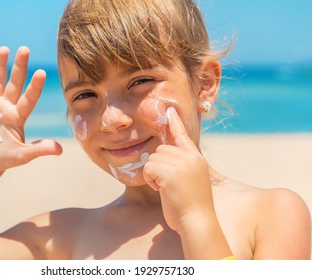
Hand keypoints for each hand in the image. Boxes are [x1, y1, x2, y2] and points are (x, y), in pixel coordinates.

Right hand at [0, 46, 62, 172]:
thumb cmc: (6, 158)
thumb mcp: (23, 156)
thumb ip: (39, 149)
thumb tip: (60, 150)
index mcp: (19, 116)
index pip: (29, 98)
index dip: (35, 86)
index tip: (41, 72)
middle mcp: (7, 106)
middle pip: (15, 83)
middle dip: (19, 67)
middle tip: (25, 49)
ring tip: (4, 49)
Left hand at [143, 106, 213, 231]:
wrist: (197, 222)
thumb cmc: (191, 207)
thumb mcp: (190, 180)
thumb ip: (181, 165)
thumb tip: (161, 156)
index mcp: (197, 159)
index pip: (183, 136)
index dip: (175, 123)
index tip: (169, 110)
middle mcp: (191, 157)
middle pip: (160, 150)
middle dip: (158, 167)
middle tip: (168, 184)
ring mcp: (182, 163)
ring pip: (153, 159)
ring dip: (154, 174)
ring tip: (167, 189)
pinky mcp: (170, 172)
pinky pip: (148, 168)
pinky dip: (150, 180)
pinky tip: (161, 190)